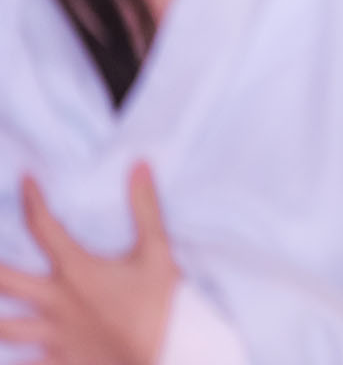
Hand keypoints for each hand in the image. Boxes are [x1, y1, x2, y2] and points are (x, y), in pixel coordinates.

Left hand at [0, 163, 178, 364]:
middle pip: (4, 280)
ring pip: (2, 326)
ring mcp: (50, 334)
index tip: (25, 180)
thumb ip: (145, 210)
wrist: (158, 360)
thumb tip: (140, 165)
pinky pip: (21, 363)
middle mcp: (54, 300)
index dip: (32, 200)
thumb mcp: (157, 254)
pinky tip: (6, 357)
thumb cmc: (155, 308)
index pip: (43, 227)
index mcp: (76, 271)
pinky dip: (13, 360)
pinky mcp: (54, 360)